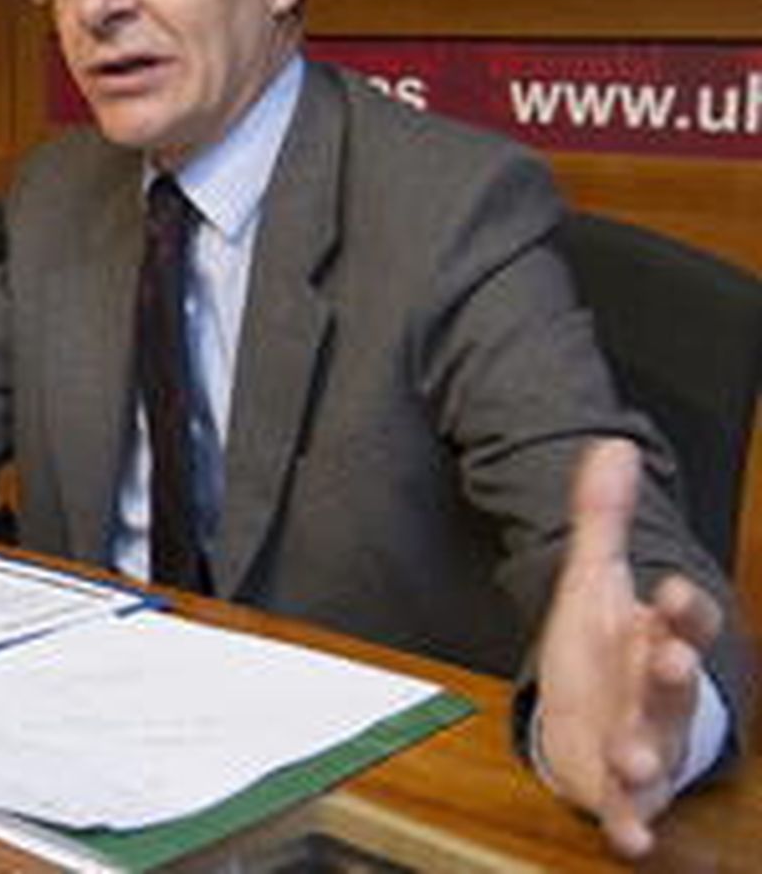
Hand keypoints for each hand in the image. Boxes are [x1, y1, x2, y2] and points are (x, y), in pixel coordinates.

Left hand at [535, 438, 720, 857]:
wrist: (598, 712)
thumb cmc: (604, 646)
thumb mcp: (594, 578)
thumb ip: (602, 518)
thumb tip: (612, 442)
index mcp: (656, 636)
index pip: (682, 618)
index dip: (680, 607)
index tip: (668, 590)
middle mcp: (658, 692)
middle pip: (673, 683)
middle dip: (673, 672)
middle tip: (671, 657)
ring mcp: (643, 742)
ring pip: (653, 749)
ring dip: (647, 754)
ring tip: (633, 758)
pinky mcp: (617, 787)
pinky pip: (629, 811)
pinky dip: (629, 824)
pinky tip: (629, 837)